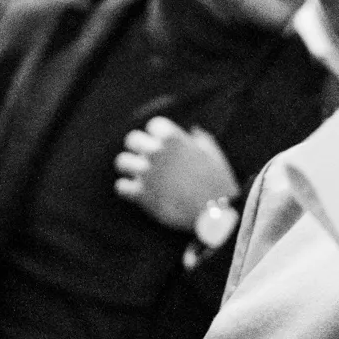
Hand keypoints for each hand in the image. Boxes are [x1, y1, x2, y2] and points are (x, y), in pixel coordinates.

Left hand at [115, 116, 238, 229]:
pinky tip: (137, 192)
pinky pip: (120, 187)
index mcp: (174, 138)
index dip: (158, 134)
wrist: (215, 214)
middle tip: (146, 158)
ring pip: (121, 162)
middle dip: (139, 147)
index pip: (153, 125)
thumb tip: (191, 131)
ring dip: (130, 167)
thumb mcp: (213, 154)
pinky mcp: (141, 194)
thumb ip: (200, 139)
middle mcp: (156, 152)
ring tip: (139, 174)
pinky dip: (127, 189)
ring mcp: (146, 173)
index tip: (163, 143)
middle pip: (132, 139)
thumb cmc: (218, 182)